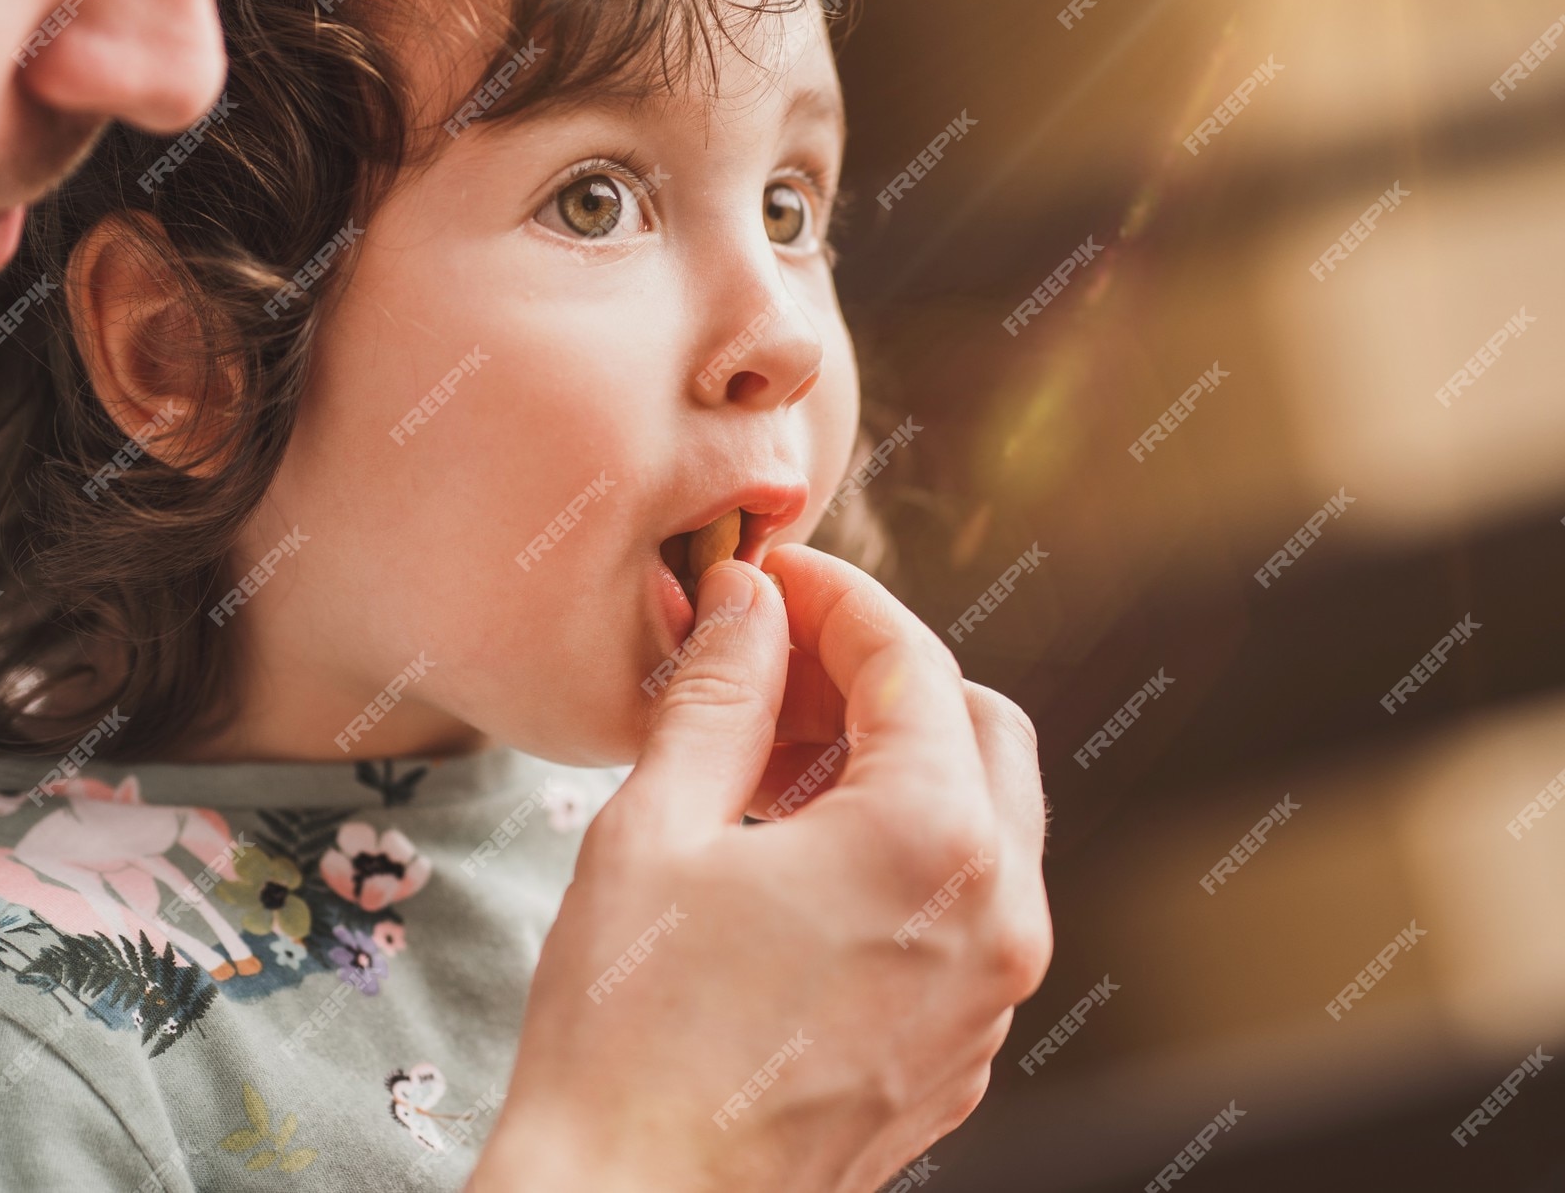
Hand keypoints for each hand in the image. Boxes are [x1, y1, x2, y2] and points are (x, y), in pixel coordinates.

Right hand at [468, 544, 1052, 1192]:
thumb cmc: (630, 1028)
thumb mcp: (657, 826)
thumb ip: (721, 691)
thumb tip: (748, 603)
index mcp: (933, 841)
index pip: (912, 661)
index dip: (834, 597)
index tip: (767, 574)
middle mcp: (997, 916)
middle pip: (978, 729)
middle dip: (881, 676)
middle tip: (772, 664)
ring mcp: (989, 996)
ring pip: (980, 823)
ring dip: (893, 764)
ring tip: (767, 763)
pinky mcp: (959, 1052)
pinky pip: (962, 911)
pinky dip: (900, 853)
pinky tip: (792, 859)